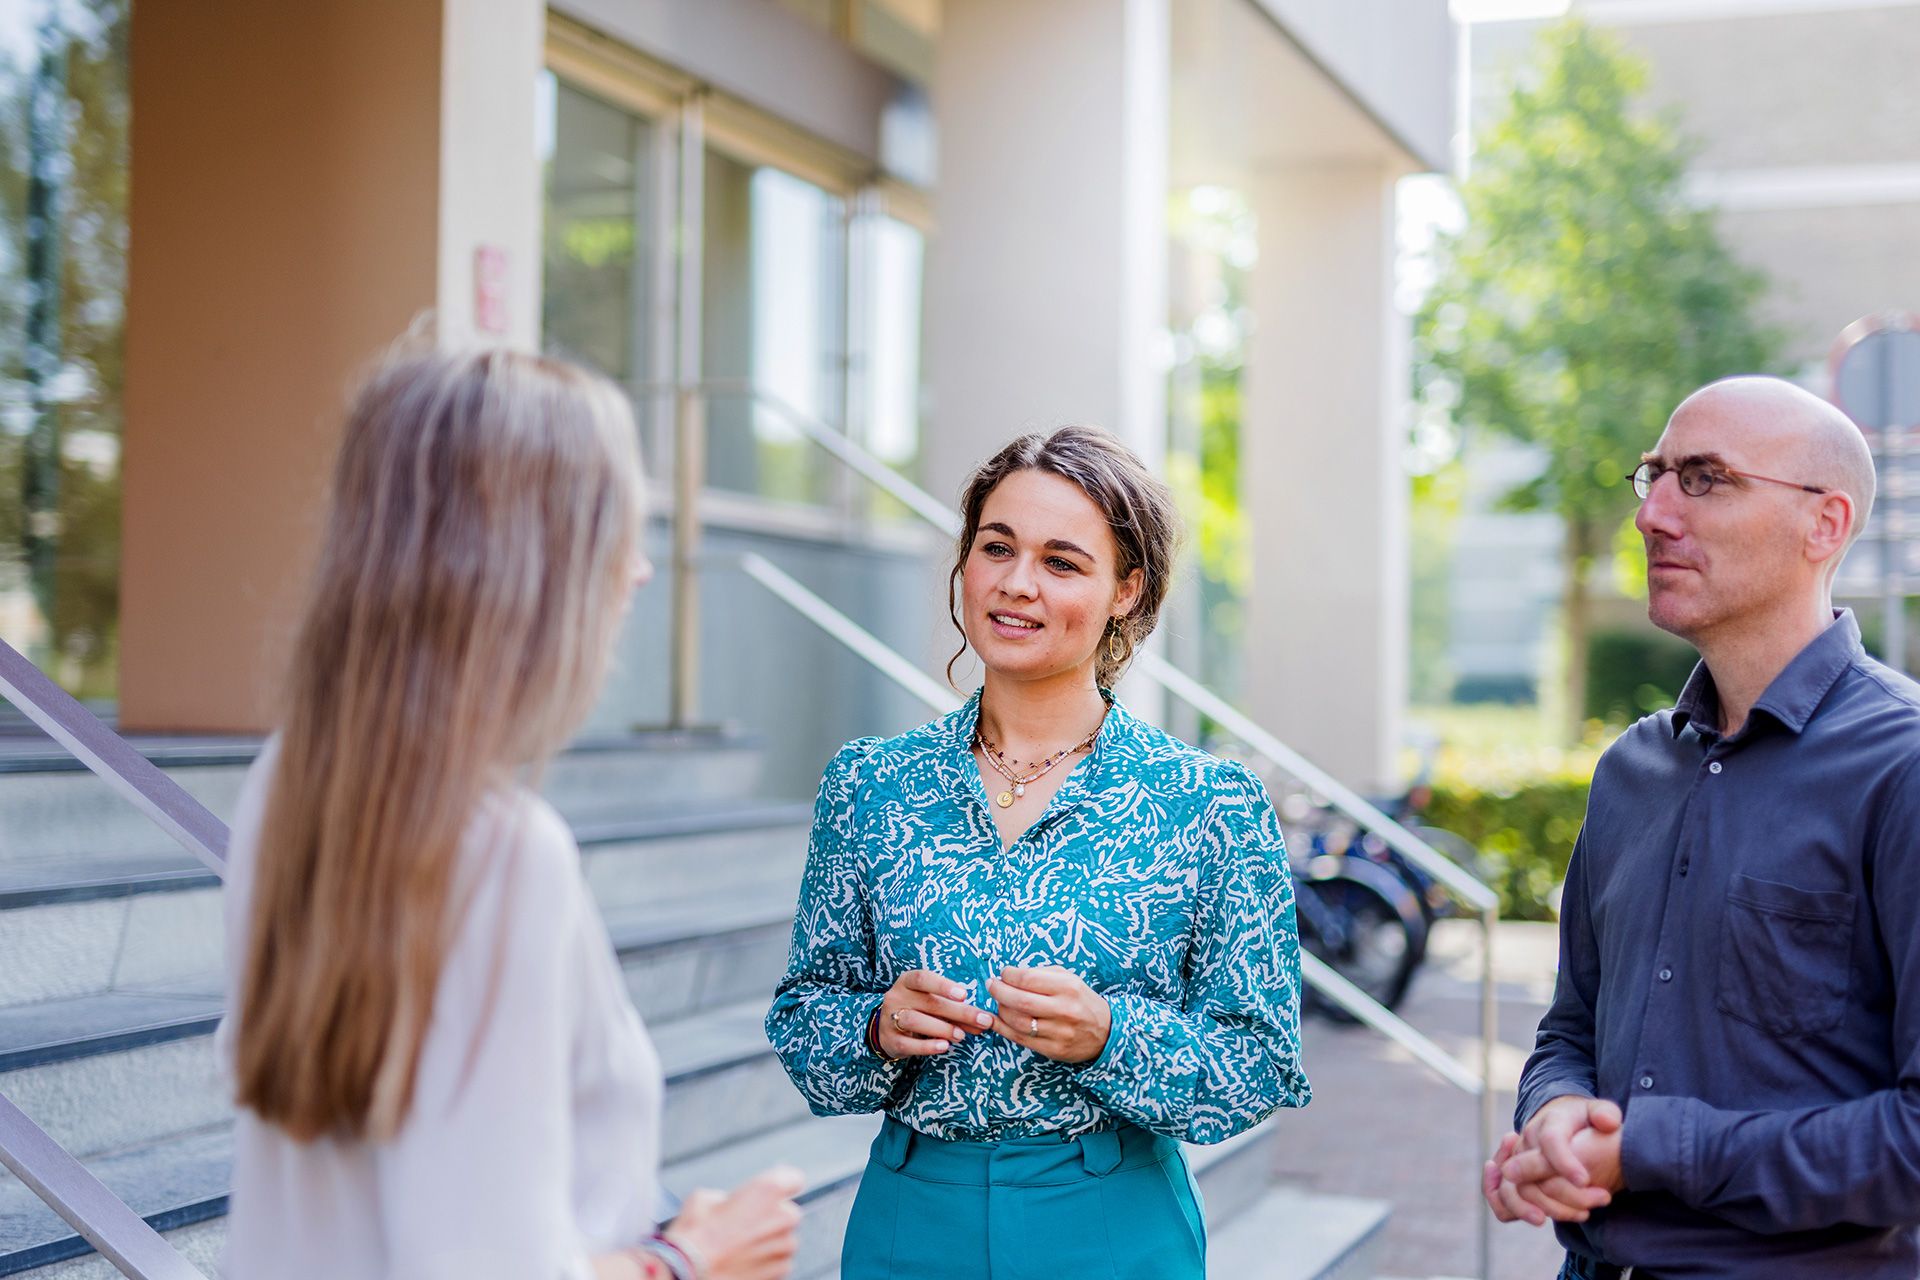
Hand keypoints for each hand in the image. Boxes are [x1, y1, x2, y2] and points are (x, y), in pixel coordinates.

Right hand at [666, 1165, 804, 1279]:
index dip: (783, 1183)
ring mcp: (784, 1247)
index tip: (775, 1190)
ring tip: (739, 1247)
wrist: (688, 1273)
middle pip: (787, 1212)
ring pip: (782, 1240)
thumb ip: (728, 1196)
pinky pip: (778, 1262)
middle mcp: (783, 1217)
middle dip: (769, 1218)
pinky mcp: (780, 1272)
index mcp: (768, 1190)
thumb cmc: (695, 1237)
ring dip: (767, 1242)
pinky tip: (742, 1262)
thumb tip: (728, 1204)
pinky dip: (765, 1262)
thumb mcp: (704, 1198)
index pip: (794, 1178)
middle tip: (743, 1225)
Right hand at [875, 970, 993, 1058]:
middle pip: (928, 1002)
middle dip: (958, 1012)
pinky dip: (927, 1046)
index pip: (922, 978)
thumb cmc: (918, 1009)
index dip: (943, 985)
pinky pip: (908, 1044)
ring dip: (942, 1028)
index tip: (964, 994)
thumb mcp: (933, 1002)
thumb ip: (956, 1009)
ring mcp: (890, 1018)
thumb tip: (985, 1020)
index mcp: (907, 982)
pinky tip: (944, 1046)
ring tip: (961, 1035)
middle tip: (982, 1021)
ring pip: (915, 1021)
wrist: (887, 1028)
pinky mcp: (890, 1040)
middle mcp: (896, 997)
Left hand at [985, 966, 1111, 1064]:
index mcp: (1068, 987)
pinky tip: (995, 1020)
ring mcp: (1059, 1032)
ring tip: (998, 1002)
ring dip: (1000, 1010)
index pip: (1028, 979)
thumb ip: (1041, 974)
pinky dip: (1002, 1029)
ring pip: (1017, 1022)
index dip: (1008, 975)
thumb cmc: (1081, 1000)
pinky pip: (1020, 1039)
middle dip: (998, 991)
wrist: (1106, 1032)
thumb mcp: (1069, 978)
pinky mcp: (1053, 1050)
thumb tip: (1009, 974)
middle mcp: (1064, 1010)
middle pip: (1020, 1001)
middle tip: (991, 986)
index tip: (1003, 973)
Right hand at [1486, 1096, 1622, 1225]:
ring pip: (1516, 1187)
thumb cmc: (1583, 1120)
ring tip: (1577, 1216)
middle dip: (1561, 1192)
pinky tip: (1544, 1218)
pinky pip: (1505, 1197)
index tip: (1584, 1180)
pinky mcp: (1514, 1175)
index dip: (1565, 1162)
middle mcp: (1528, 1140)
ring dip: (1539, 1207)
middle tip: (1596, 1204)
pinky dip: (1518, 1210)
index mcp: (1551, 1122)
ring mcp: (1517, 1158)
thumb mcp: (1597, 1111)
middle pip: (1531, 1169)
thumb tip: (1608, 1123)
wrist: (1560, 1120)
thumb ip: (1605, 1113)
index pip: (1551, 1141)